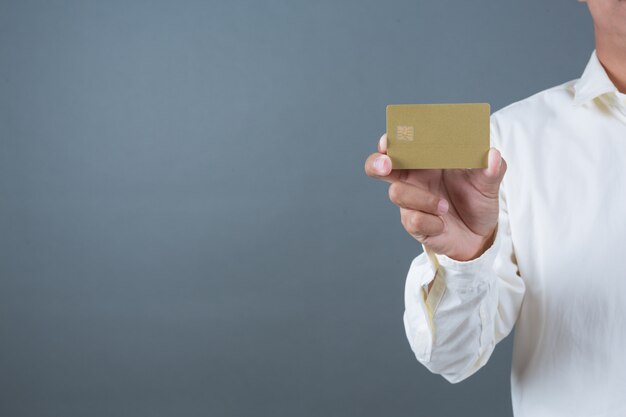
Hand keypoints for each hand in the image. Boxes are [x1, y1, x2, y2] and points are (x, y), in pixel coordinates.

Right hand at [364, 133, 506, 260]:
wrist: (480, 235)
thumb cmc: (477, 200)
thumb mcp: (489, 182)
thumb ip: (491, 167)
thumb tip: (492, 154)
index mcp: (426, 161)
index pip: (402, 145)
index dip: (390, 141)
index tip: (388, 140)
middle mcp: (413, 179)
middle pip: (378, 166)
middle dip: (377, 163)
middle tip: (385, 164)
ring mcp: (410, 202)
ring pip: (397, 193)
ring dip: (423, 199)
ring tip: (445, 207)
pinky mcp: (413, 224)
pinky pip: (412, 220)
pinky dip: (431, 222)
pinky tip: (442, 224)